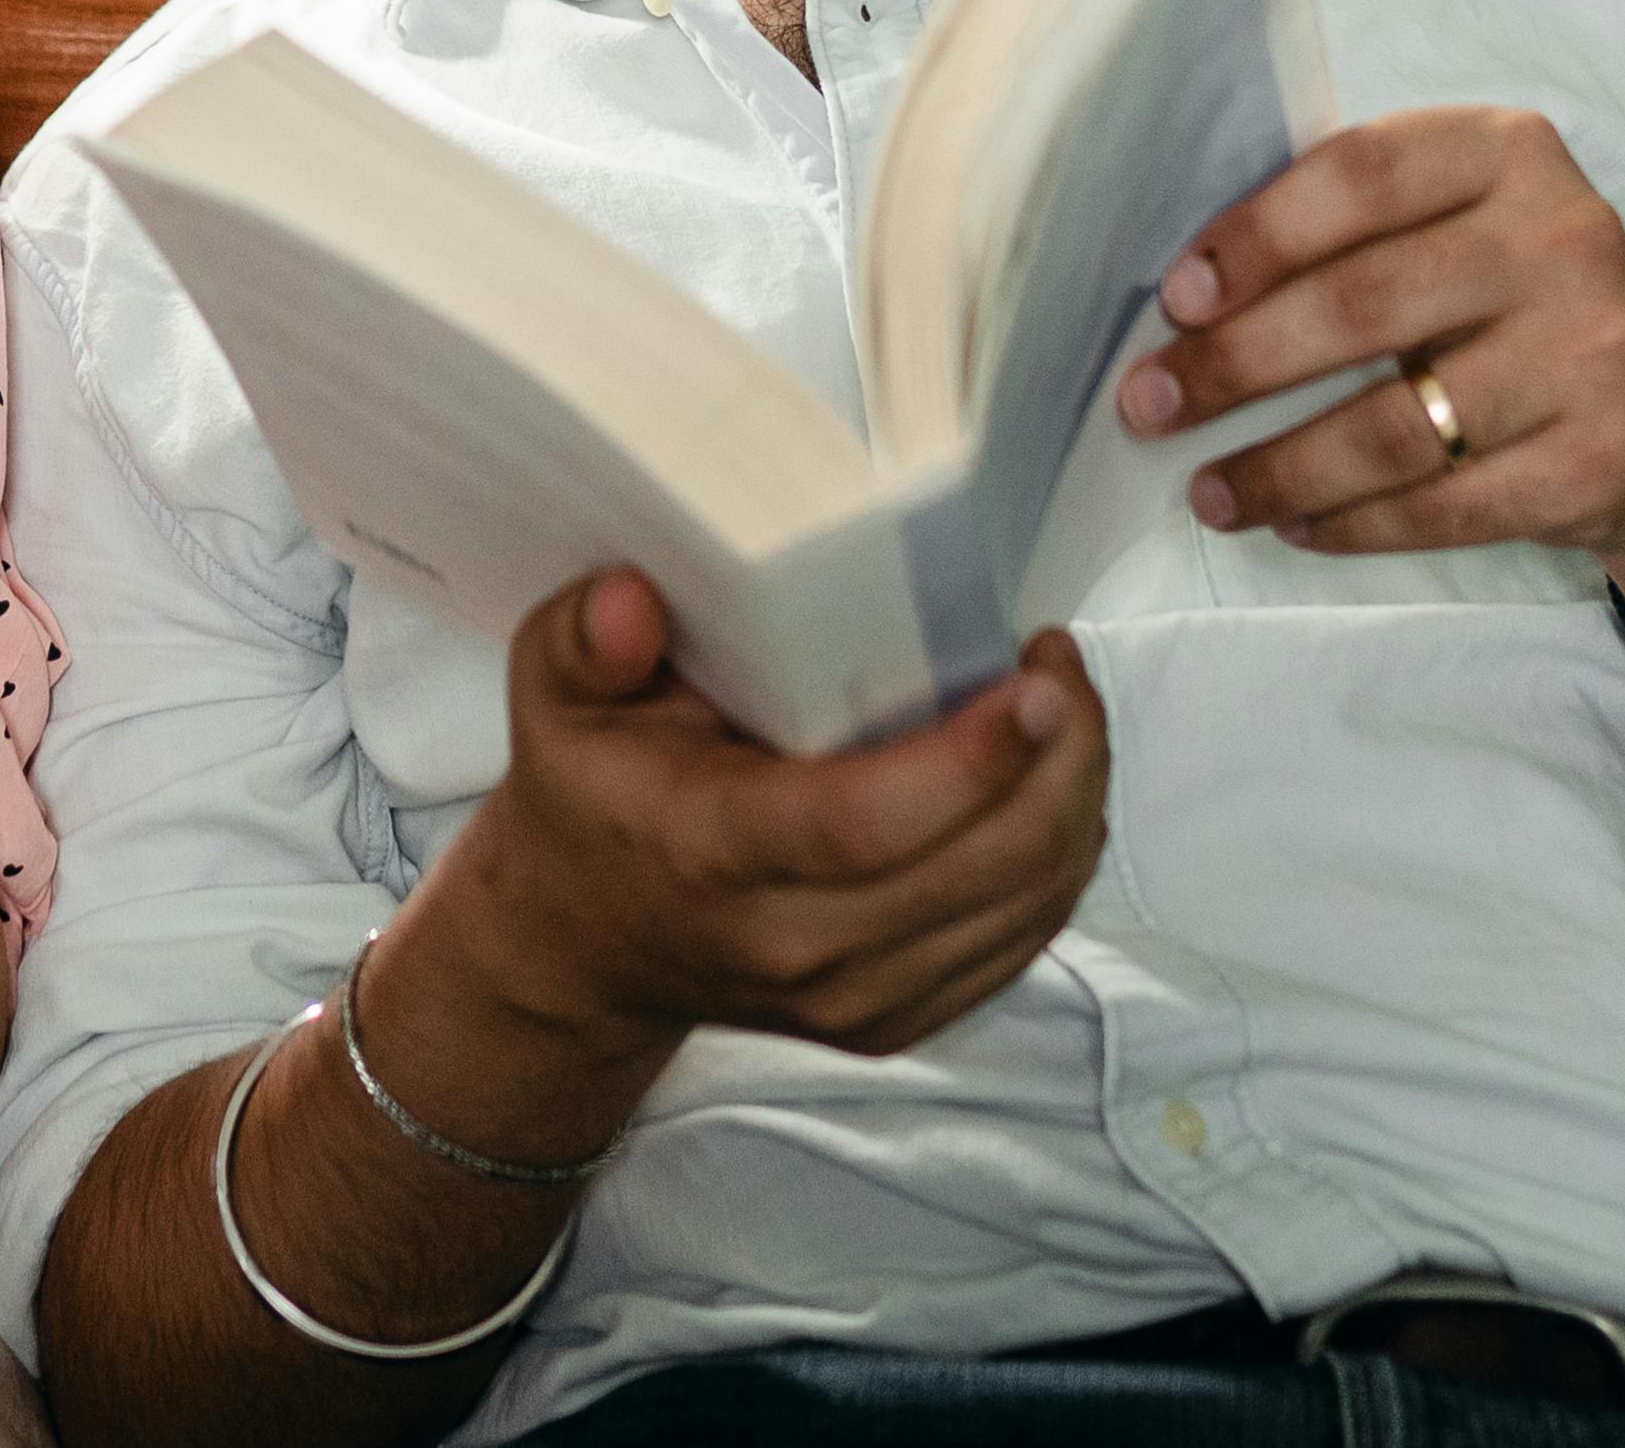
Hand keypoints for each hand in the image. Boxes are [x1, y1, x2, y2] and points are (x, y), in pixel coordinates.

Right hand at [410, 571, 1105, 1074]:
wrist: (584, 949)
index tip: (1035, 681)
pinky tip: (1045, 784)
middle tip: (1058, 663)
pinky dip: (1057, 855)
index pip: (864, 825)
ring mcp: (854, 1001)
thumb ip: (581, 641)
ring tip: (1060, 707)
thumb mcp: (551, 701)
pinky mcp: (898, 1022)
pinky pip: (1024, 938)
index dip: (972, 758)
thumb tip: (631, 602)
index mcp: (712, 857)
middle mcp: (793, 945)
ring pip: (1027, 904)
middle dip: (1063, 757)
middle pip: (983, 866)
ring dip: (1073, 797)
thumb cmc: (593, 803)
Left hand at [1113, 104, 1624, 555]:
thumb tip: (1183, 301)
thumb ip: (1348, 228)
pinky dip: (1352, 524)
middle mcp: (1564, 239)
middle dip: (1235, 365)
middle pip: (1361, 305)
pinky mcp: (1601, 461)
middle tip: (1149, 405)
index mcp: (1509, 151)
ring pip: (1394, 426)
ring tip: (1208, 493)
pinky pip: (1442, 506)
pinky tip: (1295, 525)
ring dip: (1279, 468)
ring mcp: (1593, 353)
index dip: (1256, 236)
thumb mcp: (1454, 222)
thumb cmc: (1506, 300)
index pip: (1360, 175)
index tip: (1176, 298)